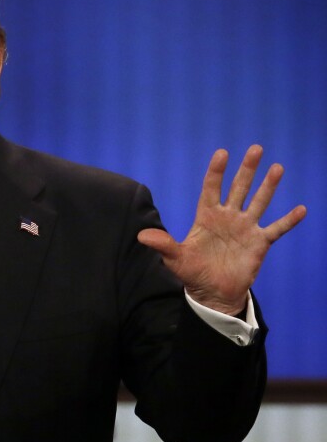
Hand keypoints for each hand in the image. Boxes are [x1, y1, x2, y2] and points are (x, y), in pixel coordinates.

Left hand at [137, 145, 306, 314]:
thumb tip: (141, 236)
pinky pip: (276, 229)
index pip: (211, 188)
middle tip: (256, 148)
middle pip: (239, 188)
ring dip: (268, 186)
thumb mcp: (175, 259)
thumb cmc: (192, 272)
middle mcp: (228, 218)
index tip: (222, 153)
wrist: (212, 293)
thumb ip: (163, 244)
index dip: (216, 172)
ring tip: (277, 168)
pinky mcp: (259, 243)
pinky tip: (300, 209)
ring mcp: (245, 228)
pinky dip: (288, 220)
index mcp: (207, 217)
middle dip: (247, 169)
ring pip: (259, 202)